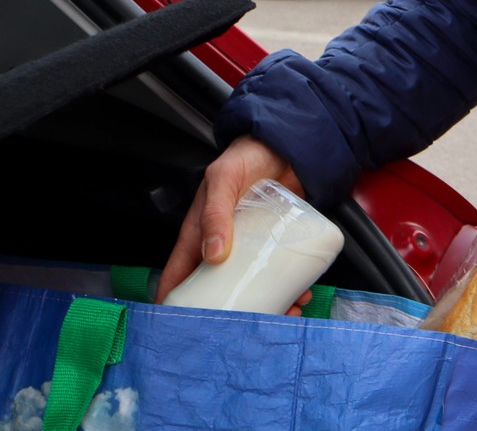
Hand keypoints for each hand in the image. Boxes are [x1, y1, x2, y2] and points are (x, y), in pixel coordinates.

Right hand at [156, 135, 308, 311]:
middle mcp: (222, 247)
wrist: (286, 145)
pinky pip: (278, 275)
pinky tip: (301, 294)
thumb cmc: (244, 158)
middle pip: (220, 291)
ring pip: (253, 288)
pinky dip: (287, 289)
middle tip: (248, 328)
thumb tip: (212, 254)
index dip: (175, 305)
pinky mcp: (275, 246)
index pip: (179, 276)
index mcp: (198, 235)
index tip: (182, 331)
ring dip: (266, 305)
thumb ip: (216, 213)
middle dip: (232, 313)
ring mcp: (250, 249)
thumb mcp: (223, 181)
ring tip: (285, 313)